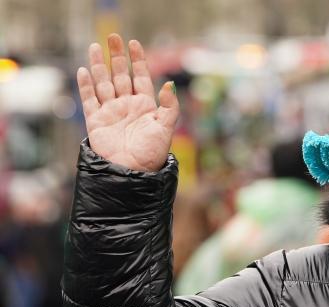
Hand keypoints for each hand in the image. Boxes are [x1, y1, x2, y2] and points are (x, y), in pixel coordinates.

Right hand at [77, 34, 178, 171]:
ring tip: (95, 47)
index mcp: (145, 106)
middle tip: (112, 37)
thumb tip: (169, 84)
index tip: (134, 43)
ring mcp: (111, 112)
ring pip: (103, 83)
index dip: (138, 60)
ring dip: (99, 65)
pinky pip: (90, 99)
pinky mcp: (96, 121)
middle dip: (117, 56)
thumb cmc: (152, 153)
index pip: (141, 77)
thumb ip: (169, 107)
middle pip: (121, 75)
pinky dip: (86, 85)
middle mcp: (127, 106)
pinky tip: (84, 70)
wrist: (133, 172)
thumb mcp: (166, 128)